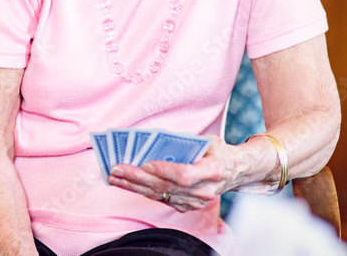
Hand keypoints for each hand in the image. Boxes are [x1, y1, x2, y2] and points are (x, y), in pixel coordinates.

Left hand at [107, 138, 234, 211]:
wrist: (233, 171)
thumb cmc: (216, 151)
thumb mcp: (208, 140)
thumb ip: (185, 143)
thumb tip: (153, 142)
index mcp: (213, 171)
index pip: (185, 175)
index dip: (165, 170)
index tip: (146, 162)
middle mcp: (205, 190)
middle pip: (166, 186)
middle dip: (137, 177)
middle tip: (116, 169)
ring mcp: (195, 202)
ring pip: (160, 195)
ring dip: (134, 186)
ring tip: (114, 176)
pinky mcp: (186, 206)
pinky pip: (161, 199)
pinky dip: (142, 190)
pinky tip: (126, 183)